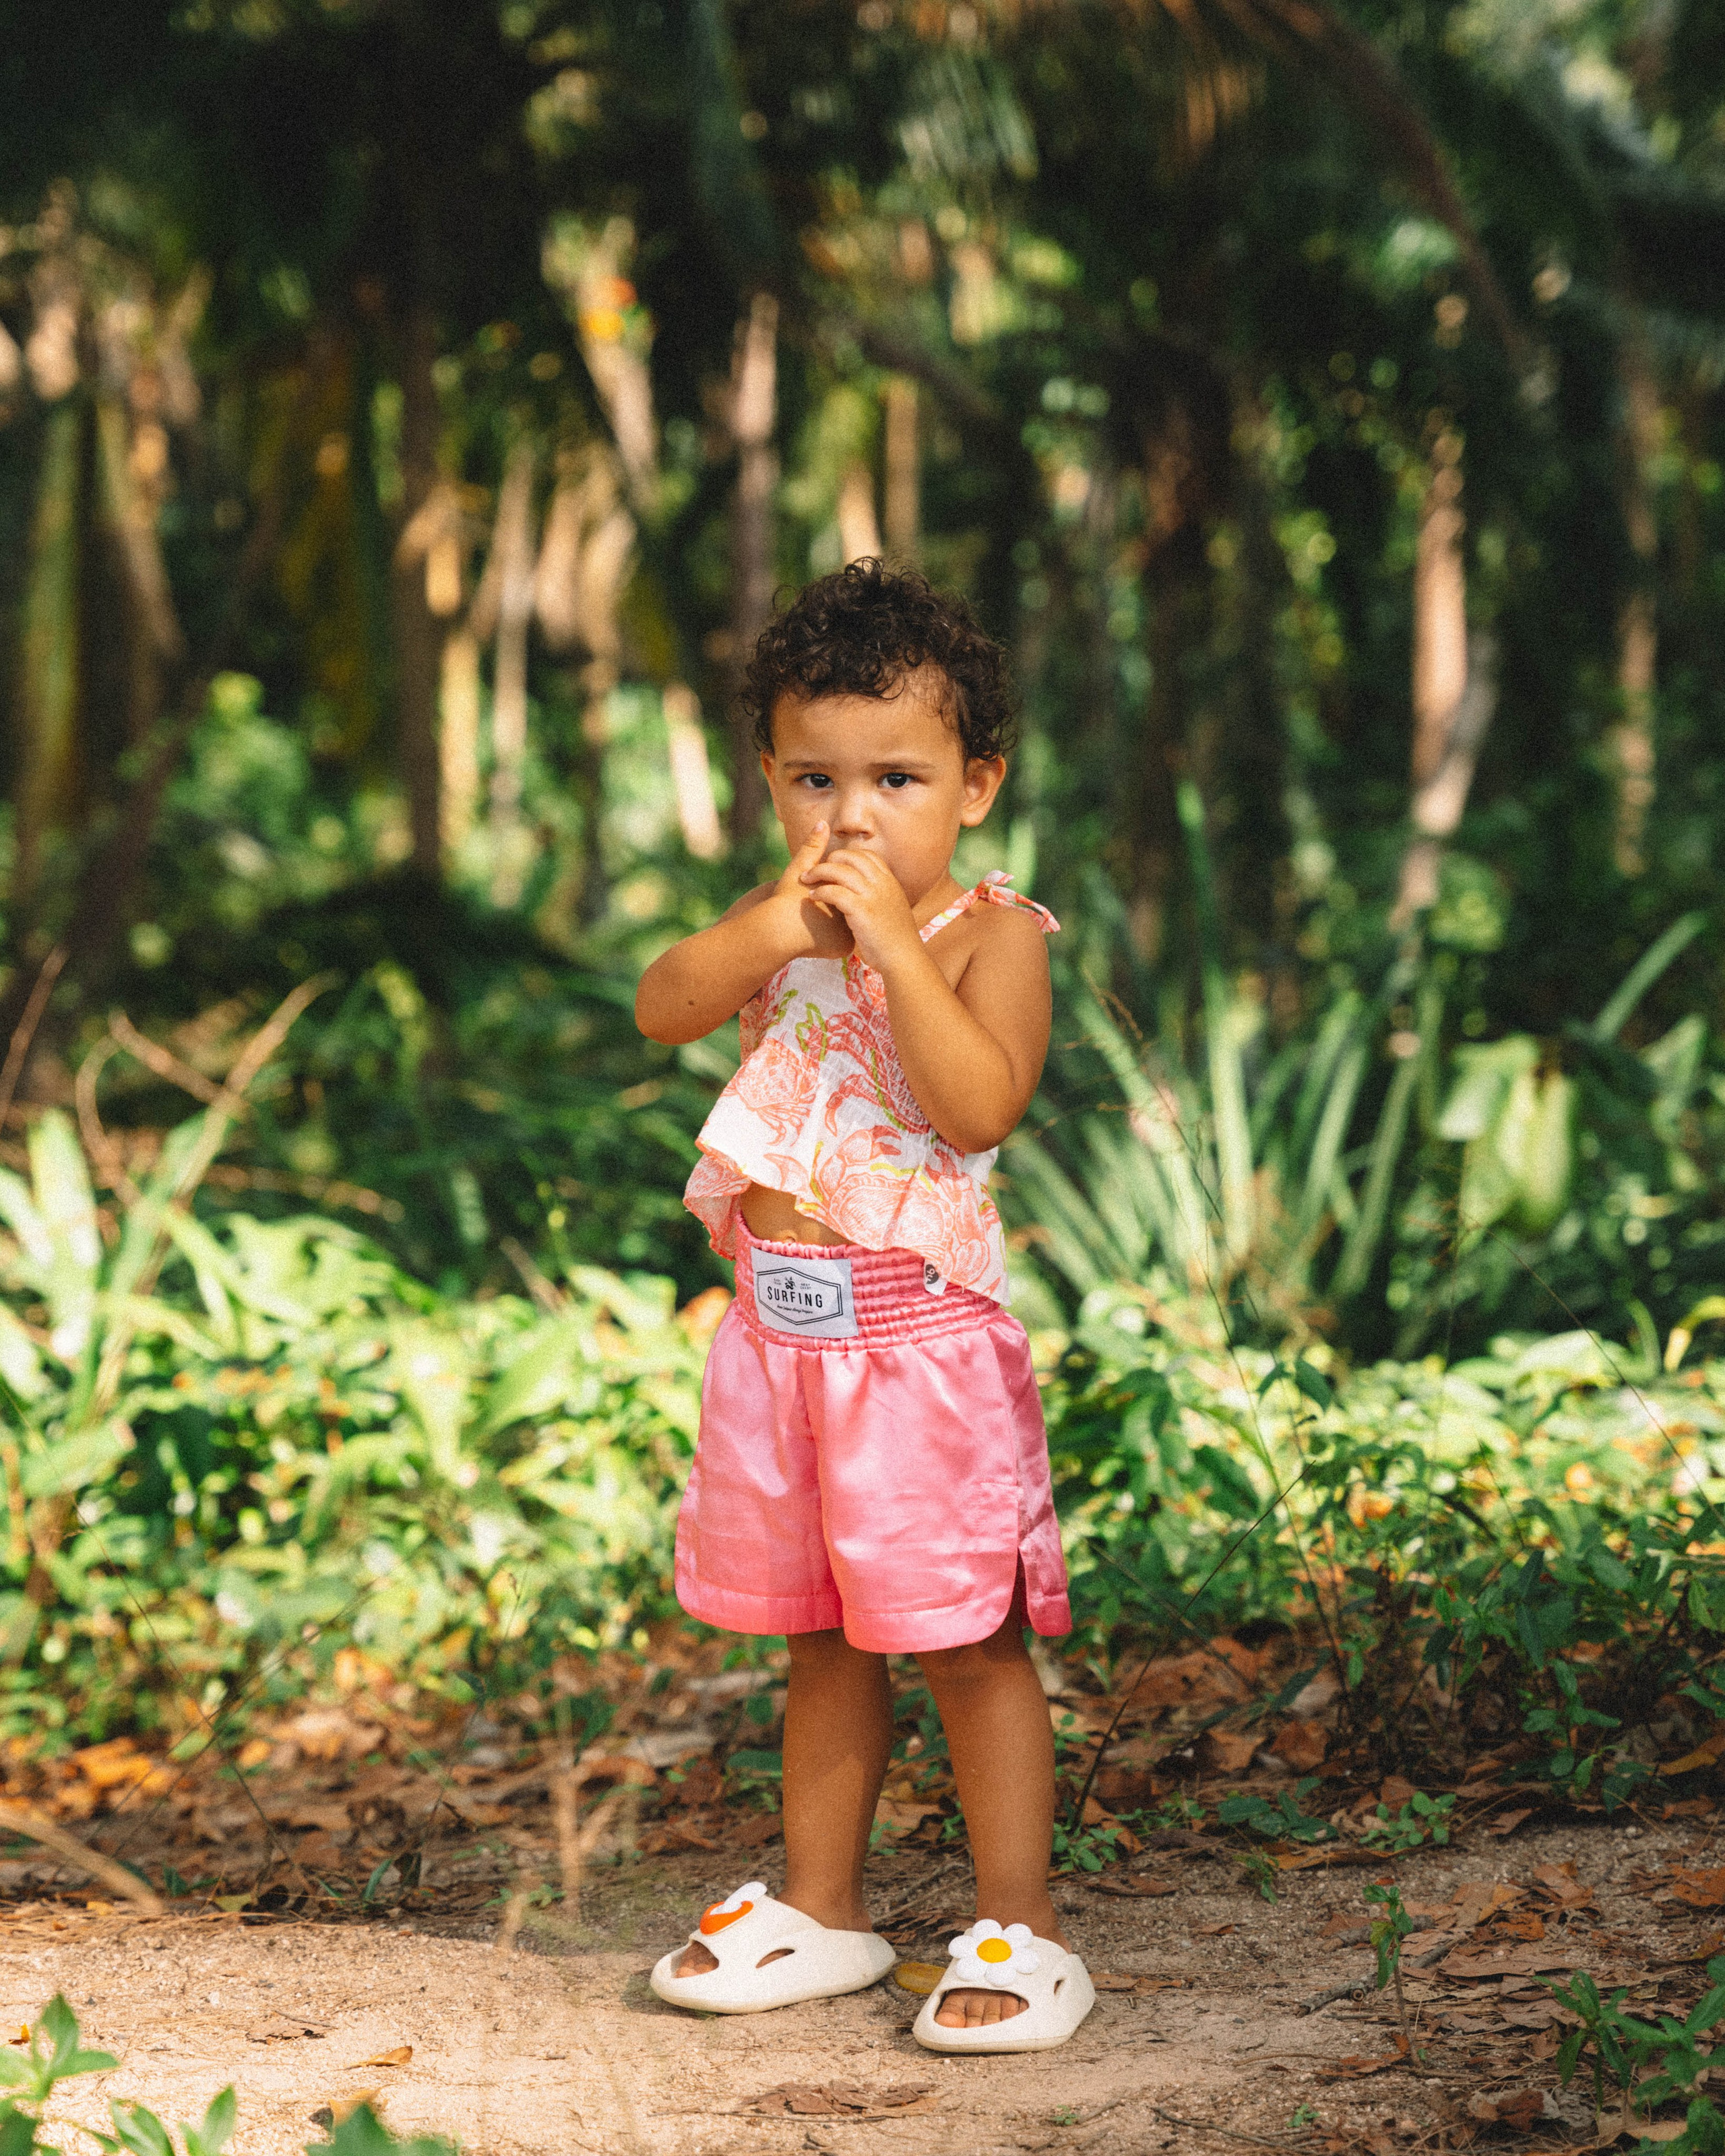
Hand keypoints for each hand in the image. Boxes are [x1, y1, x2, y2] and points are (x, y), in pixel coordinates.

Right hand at [769, 823, 853, 958]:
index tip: (814, 892)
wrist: (772, 933)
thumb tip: (821, 823)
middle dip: (835, 903)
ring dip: (832, 920)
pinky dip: (828, 936)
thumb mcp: (800, 869)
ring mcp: (852, 936)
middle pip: (849, 905)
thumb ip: (812, 847)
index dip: (831, 885)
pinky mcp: (842, 951)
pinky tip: (814, 932)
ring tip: (813, 918)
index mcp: (848, 896)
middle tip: (815, 905)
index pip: (847, 886)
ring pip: (844, 923)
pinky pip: (838, 940)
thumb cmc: (785, 900)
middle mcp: (855, 915)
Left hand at [801, 847, 921, 972]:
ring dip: (819, 871)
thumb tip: (868, 892)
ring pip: (840, 871)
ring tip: (806, 878)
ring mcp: (872, 895)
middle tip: (816, 868)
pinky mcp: (861, 910)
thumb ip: (881, 896)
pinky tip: (813, 897)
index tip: (835, 863)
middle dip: (831, 859)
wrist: (904, 958)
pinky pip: (835, 892)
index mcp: (890, 882)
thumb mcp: (893, 909)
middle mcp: (882, 884)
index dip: (848, 855)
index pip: (868, 856)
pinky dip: (821, 891)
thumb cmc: (895, 940)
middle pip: (852, 857)